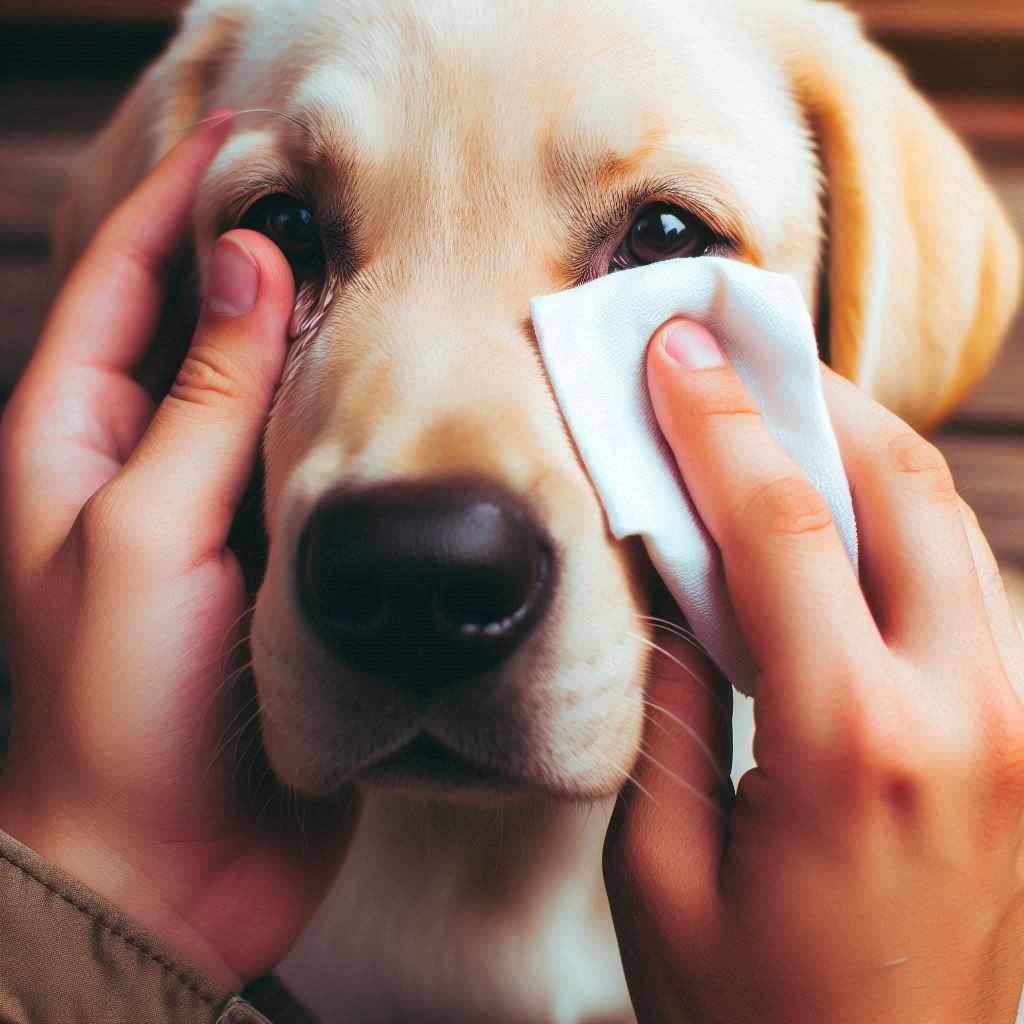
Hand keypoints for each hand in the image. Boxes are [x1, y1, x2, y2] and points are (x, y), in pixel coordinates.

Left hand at [0, 118, 358, 990]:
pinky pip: (316, 467)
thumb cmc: (118, 713)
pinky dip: (352, 423)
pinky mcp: (280, 558)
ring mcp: (216, 510)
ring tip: (387, 283)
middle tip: (344, 207)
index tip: (253, 143)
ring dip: (318, 342)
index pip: (122, 282)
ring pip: (268, 394)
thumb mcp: (139, 534)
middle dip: (262, 261)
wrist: (167, 865)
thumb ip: (200, 400)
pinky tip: (404, 396)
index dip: (181, 203)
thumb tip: (251, 263)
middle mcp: (143, 464)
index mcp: (72, 443)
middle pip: (201, 327)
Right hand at [604, 320, 1023, 1022]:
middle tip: (738, 357)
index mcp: (855, 747)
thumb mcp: (659, 870)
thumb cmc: (755, 1012)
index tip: (677, 350)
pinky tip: (835, 528)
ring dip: (860, 456)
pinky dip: (896, 530)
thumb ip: (667, 708)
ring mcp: (1022, 732)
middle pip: (901, 488)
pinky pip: (967, 591)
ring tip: (778, 424)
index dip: (719, 419)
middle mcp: (969, 720)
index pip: (782, 524)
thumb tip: (672, 587)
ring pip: (950, 528)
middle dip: (812, 400)